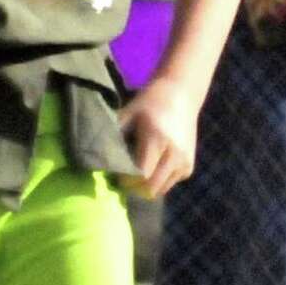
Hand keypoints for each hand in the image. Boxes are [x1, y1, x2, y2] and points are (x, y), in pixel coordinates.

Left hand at [118, 74, 199, 197]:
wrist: (182, 94)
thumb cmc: (150, 102)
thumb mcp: (129, 113)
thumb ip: (114, 135)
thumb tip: (96, 158)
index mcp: (157, 139)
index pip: (141, 175)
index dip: (126, 180)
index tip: (116, 173)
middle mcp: (174, 154)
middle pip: (151, 188)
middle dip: (134, 188)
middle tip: (123, 178)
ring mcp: (184, 162)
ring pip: (160, 190)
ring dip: (146, 187)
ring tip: (137, 172)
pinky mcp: (189, 167)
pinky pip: (169, 184)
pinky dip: (158, 180)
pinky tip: (153, 165)